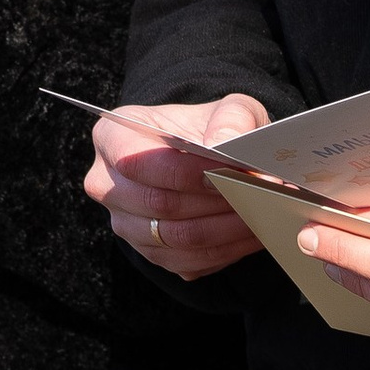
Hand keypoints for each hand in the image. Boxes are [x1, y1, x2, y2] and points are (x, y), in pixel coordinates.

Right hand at [87, 95, 271, 279]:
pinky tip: (254, 232)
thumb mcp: (227, 108)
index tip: (229, 170)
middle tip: (257, 195)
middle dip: (214, 201)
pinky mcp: (152, 254)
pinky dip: (227, 250)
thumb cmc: (210, 128)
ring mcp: (126, 225)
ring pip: (177, 238)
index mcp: (111, 138)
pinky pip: (189, 261)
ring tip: (262, 213)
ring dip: (225, 229)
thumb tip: (225, 144)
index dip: (185, 171)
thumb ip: (231, 118)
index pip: (138, 161)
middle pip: (159, 203)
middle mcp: (107, 185)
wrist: (206, 157)